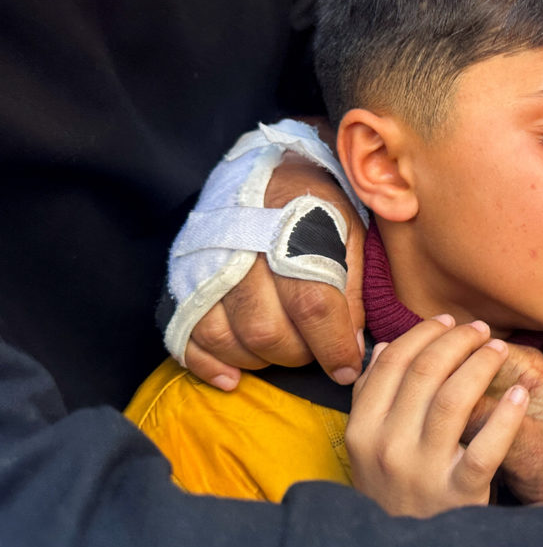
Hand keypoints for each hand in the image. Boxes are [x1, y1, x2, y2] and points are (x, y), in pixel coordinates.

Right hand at [185, 153, 365, 389]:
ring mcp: (208, 270)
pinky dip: (210, 364)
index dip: (333, 346)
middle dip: (299, 354)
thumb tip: (354, 344)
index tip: (348, 368)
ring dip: (260, 359)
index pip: (313, 306)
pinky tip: (234, 376)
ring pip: (228, 339)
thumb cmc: (316, 205)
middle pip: (267, 331)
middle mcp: (244, 254)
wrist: (267, 170)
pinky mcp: (184, 283)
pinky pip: (188, 336)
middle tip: (316, 350)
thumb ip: (354, 286)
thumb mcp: (350, 231)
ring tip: (284, 350)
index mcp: (292, 236)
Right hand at [344, 316, 528, 517]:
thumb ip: (372, 396)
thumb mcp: (368, 447)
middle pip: (425, 373)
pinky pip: (486, 447)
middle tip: (480, 331)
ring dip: (481, 365)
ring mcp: (423, 471)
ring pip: (455, 399)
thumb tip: (388, 346)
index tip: (448, 322)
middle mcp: (388, 447)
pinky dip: (506, 416)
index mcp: (363, 430)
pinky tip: (520, 395)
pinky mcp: (459, 492)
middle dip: (458, 341)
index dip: (423, 335)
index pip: (392, 364)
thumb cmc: (393, 491)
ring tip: (498, 350)